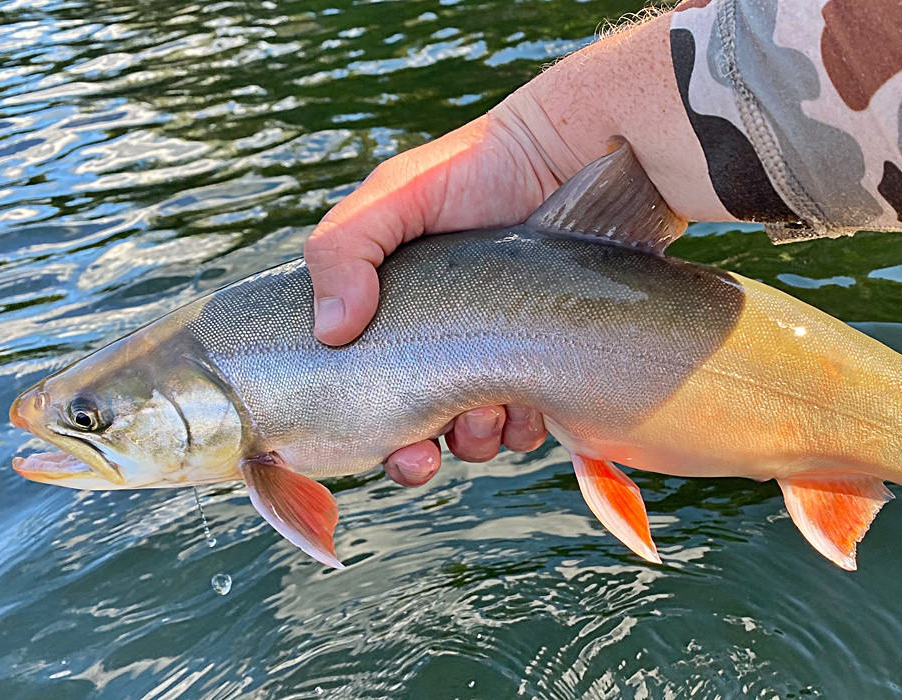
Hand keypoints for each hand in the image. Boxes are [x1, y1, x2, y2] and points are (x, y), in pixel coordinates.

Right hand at [305, 11, 715, 485]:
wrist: (572, 160)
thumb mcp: (393, 196)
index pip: (371, 393)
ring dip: (475, 436)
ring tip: (489, 403)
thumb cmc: (477, 171)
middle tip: (426, 450)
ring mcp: (500, 361)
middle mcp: (446, 348)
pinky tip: (529, 395)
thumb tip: (328, 331)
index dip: (374, 434)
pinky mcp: (550, 368)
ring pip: (477, 438)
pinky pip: (532, 427)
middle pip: (420, 434)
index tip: (390, 445)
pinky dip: (525, 424)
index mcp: (400, 319)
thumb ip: (342, 248)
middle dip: (420, 453)